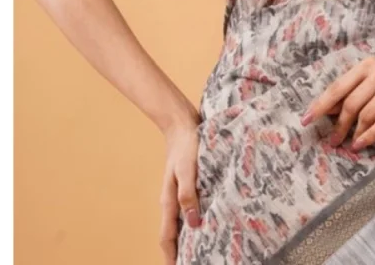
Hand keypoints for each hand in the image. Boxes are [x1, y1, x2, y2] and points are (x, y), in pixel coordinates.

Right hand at [159, 108, 202, 264]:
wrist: (182, 123)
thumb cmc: (186, 144)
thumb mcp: (188, 169)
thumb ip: (189, 195)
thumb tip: (192, 224)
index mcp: (169, 200)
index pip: (167, 237)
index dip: (172, 257)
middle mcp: (172, 199)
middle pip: (173, 233)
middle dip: (180, 251)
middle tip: (195, 262)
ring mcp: (178, 192)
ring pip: (181, 221)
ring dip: (188, 236)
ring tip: (202, 248)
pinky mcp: (187, 183)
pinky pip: (189, 207)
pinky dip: (194, 219)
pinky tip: (207, 219)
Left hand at [300, 56, 374, 150]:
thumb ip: (355, 92)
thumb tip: (326, 111)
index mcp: (367, 65)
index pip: (338, 86)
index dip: (320, 104)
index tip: (306, 120)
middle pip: (350, 103)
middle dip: (337, 125)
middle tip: (331, 141)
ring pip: (365, 115)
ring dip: (353, 134)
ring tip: (347, 145)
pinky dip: (369, 136)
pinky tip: (360, 144)